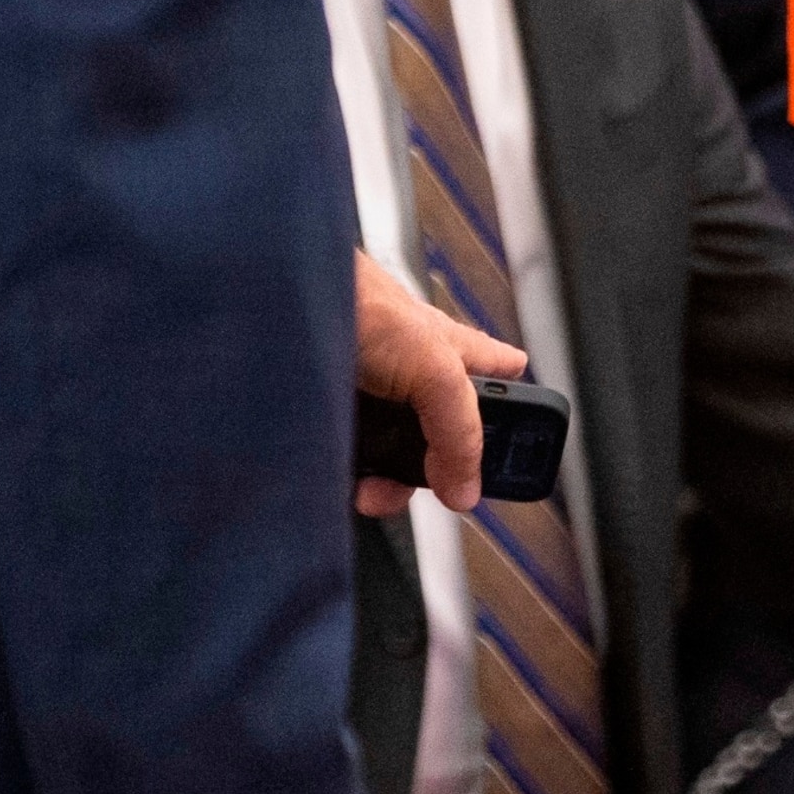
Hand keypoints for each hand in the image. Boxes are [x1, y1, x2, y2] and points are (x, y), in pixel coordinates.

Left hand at [352, 251, 525, 516]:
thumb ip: (460, 430)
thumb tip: (467, 488)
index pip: (500, 374)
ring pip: (393, 457)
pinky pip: (351, 461)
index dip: (516, 407)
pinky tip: (345, 482)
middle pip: (441, 436)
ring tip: (372, 490)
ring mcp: (371, 398)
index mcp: (450, 352)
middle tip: (430, 485)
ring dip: (386, 483)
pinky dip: (351, 479)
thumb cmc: (355, 303)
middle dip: (436, 472)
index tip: (518, 454)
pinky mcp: (332, 417)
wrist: (276, 310)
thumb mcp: (433, 368)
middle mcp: (412, 375)